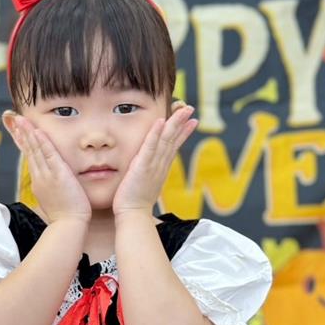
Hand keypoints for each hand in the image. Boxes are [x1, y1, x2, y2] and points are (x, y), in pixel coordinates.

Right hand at [6, 114, 91, 222]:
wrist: (68, 225)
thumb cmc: (65, 216)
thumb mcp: (53, 199)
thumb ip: (50, 188)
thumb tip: (48, 185)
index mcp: (39, 181)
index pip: (29, 157)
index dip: (23, 142)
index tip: (17, 130)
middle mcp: (39, 176)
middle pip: (28, 150)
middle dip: (21, 133)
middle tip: (14, 118)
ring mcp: (47, 175)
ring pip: (35, 150)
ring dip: (28, 133)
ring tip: (21, 119)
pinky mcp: (58, 175)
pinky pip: (48, 154)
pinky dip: (42, 142)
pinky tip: (37, 131)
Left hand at [112, 102, 197, 216]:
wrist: (133, 215)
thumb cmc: (135, 204)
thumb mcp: (146, 185)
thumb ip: (149, 175)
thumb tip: (152, 172)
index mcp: (161, 169)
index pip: (173, 147)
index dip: (183, 133)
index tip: (192, 121)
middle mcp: (160, 165)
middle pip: (173, 140)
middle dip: (182, 123)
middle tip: (191, 109)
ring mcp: (153, 165)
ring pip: (166, 140)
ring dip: (174, 123)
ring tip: (183, 110)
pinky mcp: (142, 167)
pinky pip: (150, 147)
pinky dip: (155, 134)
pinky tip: (160, 121)